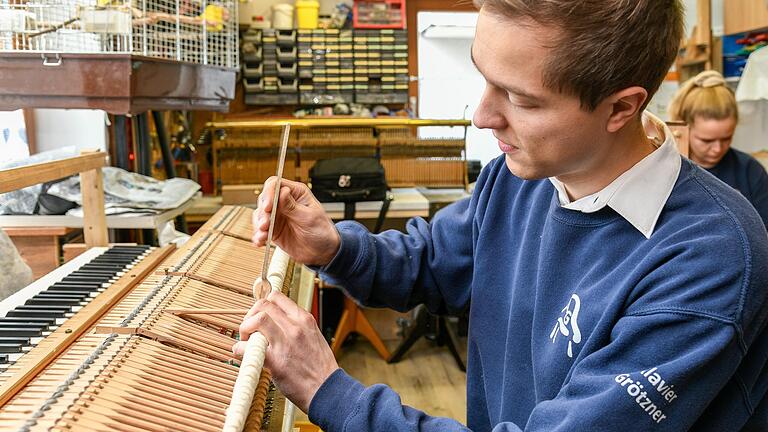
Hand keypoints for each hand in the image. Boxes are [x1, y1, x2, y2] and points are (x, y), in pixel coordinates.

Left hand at [233, 291, 338, 412]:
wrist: (327, 389)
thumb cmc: (320, 367)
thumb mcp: (313, 337)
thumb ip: (296, 327)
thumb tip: (275, 323)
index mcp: (304, 319)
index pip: (277, 297)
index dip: (262, 305)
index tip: (258, 315)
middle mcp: (295, 327)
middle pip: (264, 305)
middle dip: (251, 315)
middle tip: (250, 329)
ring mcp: (286, 342)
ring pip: (258, 319)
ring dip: (245, 328)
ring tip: (247, 341)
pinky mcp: (276, 360)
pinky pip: (250, 347)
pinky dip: (240, 349)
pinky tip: (243, 354)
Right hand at [253, 177, 339, 266]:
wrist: (322, 252)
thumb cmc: (321, 231)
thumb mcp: (309, 218)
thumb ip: (293, 206)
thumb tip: (282, 191)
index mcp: (296, 193)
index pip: (275, 184)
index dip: (269, 193)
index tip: (268, 207)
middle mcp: (284, 202)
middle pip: (264, 199)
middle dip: (263, 212)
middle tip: (265, 224)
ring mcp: (277, 216)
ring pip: (260, 214)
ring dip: (259, 225)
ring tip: (263, 234)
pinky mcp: (273, 229)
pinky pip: (260, 230)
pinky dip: (258, 235)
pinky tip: (260, 241)